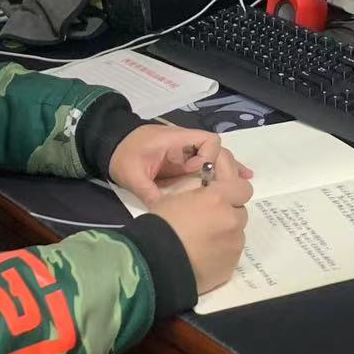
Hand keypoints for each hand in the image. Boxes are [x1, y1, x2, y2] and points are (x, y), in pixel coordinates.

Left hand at [107, 125, 251, 209]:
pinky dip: (221, 172)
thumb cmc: (121, 155)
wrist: (110, 145)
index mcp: (176, 141)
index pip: (208, 141)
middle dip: (226, 168)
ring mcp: (187, 154)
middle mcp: (187, 145)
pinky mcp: (184, 163)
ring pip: (216, 159)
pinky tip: (240, 179)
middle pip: (218, 151)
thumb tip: (163, 213)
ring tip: (244, 186)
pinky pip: (207, 165)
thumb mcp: (132, 175)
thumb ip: (148, 191)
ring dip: (229, 171)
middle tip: (231, 189)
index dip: (212, 158)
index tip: (205, 177)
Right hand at [153, 170, 252, 293]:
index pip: (243, 189)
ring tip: (202, 245)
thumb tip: (207, 195)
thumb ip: (199, 195)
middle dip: (227, 215)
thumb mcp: (175, 198)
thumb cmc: (159, 226)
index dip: (234, 192)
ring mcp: (234, 245)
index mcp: (217, 199)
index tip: (223, 198)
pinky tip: (202, 259)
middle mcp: (231, 220)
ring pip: (236, 236)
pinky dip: (221, 255)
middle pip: (240, 213)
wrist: (155, 263)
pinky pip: (231, 255)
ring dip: (225, 236)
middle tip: (207, 223)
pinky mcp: (231, 266)